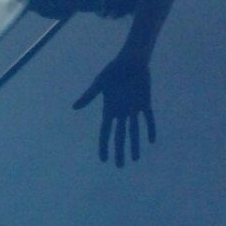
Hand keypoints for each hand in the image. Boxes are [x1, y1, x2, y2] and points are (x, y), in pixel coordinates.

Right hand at [73, 52, 156, 166]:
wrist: (131, 59)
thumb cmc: (113, 69)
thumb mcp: (99, 83)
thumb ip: (89, 96)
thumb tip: (74, 107)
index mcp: (109, 110)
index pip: (105, 132)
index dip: (104, 146)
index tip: (104, 160)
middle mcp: (121, 112)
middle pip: (120, 136)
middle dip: (120, 151)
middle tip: (120, 166)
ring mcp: (133, 108)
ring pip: (134, 131)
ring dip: (134, 144)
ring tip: (135, 159)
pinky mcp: (145, 102)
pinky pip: (148, 118)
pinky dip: (150, 128)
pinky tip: (151, 140)